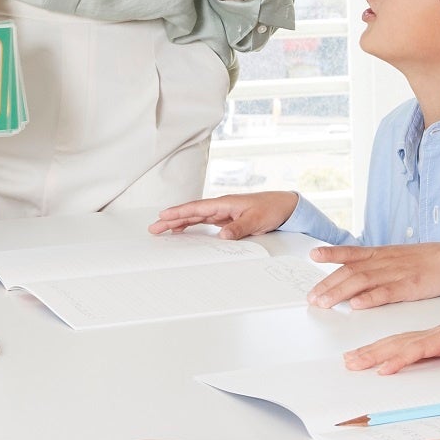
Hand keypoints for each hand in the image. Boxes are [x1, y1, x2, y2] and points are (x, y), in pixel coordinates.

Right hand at [149, 190, 298, 238]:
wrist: (285, 206)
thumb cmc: (272, 209)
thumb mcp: (256, 220)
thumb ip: (239, 228)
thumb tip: (222, 236)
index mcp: (225, 203)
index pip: (197, 208)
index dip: (179, 212)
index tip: (163, 215)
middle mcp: (221, 207)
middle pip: (191, 212)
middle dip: (171, 219)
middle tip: (154, 227)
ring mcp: (222, 213)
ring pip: (194, 217)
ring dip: (178, 223)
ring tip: (161, 230)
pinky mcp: (226, 220)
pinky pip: (203, 222)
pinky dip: (190, 225)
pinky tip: (182, 230)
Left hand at [306, 242, 439, 309]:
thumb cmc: (424, 261)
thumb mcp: (396, 256)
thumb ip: (375, 263)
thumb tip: (351, 272)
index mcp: (381, 253)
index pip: (352, 253)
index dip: (332, 254)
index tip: (313, 255)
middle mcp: (385, 261)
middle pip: (351, 271)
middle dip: (329, 284)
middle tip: (312, 297)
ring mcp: (397, 273)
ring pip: (364, 281)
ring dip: (341, 292)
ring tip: (325, 302)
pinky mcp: (410, 286)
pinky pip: (387, 292)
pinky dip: (371, 298)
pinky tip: (357, 304)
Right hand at [342, 286, 439, 374]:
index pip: (419, 348)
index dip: (400, 360)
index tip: (382, 371)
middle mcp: (438, 332)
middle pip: (399, 342)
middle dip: (373, 353)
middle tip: (350, 363)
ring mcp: (435, 333)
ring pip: (398, 340)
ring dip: (375, 349)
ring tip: (353, 357)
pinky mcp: (438, 336)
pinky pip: (406, 340)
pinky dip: (388, 345)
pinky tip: (380, 350)